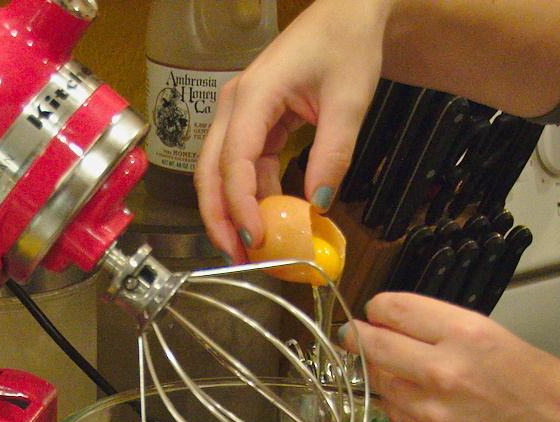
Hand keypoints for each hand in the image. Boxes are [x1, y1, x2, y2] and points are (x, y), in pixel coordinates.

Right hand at [195, 0, 391, 261]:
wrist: (347, 14)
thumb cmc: (346, 43)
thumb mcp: (349, 101)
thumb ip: (333, 153)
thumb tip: (319, 204)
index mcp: (254, 94)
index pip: (234, 160)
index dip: (239, 205)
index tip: (253, 239)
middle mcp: (235, 104)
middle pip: (210, 172)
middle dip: (219, 219)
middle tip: (238, 259)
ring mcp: (240, 113)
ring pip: (221, 173)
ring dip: (232, 212)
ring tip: (251, 249)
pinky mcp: (253, 122)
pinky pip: (244, 166)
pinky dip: (253, 196)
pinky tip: (269, 220)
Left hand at [347, 292, 559, 421]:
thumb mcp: (512, 346)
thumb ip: (462, 342)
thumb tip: (426, 339)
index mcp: (467, 335)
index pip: (397, 309)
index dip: (380, 309)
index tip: (375, 311)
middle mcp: (441, 370)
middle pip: (375, 346)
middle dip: (361, 338)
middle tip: (355, 336)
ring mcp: (432, 412)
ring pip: (383, 385)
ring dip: (381, 375)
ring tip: (388, 370)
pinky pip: (400, 418)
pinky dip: (400, 407)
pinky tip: (413, 403)